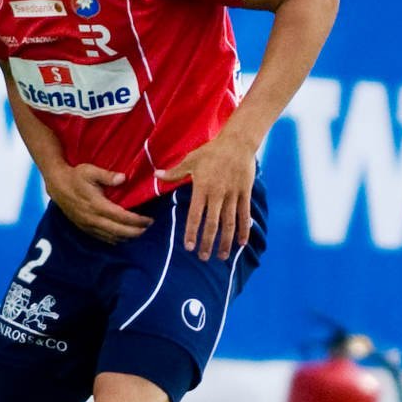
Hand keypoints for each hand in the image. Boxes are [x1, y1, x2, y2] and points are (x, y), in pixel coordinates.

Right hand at [44, 162, 153, 243]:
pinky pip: (102, 238)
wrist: (56, 185)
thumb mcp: (90, 171)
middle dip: (136, 231)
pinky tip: (123, 236)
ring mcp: (88, 225)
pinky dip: (115, 239)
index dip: (138, 221)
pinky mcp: (84, 228)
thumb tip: (124, 178)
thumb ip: (108, 175)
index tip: (150, 220)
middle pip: (119, 231)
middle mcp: (93, 218)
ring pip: (111, 237)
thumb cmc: (76, 176)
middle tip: (148, 227)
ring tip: (139, 231)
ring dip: (127, 237)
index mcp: (97, 205)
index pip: (122, 217)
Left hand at [158, 136, 256, 259]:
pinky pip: (244, 215)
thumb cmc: (212, 151)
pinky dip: (243, 230)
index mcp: (202, 188)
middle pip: (212, 224)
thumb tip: (156, 175)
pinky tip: (242, 243)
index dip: (192, 232)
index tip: (189, 247)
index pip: (195, 215)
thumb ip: (174, 172)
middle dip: (208, 243)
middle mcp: (218, 195)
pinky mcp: (244, 194)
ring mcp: (233, 195)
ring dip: (226, 242)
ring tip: (222, 256)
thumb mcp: (190, 160)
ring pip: (229, 223)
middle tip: (204, 258)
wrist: (238, 142)